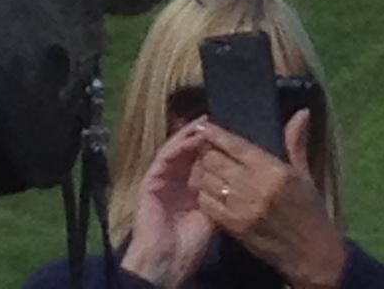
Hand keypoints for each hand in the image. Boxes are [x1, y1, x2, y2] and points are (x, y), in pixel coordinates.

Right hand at [122, 121, 215, 288]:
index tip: (226, 133)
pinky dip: (177, 146)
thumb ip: (218, 193)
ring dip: (189, 136)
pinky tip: (191, 138)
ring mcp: (161, 179)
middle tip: (213, 121)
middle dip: (200, 136)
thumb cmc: (190, 245)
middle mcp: (175, 181)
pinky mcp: (150, 180)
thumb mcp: (211, 215)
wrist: (167, 262)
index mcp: (189, 189)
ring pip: (175, 150)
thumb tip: (233, 172)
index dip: (211, 146)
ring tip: (203, 124)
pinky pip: (164, 158)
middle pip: (187, 152)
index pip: (200, 161)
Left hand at [189, 111, 347, 288]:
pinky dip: (204, 193)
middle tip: (204, 148)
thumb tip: (301, 112)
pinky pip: (208, 203)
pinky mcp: (234, 228)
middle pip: (215, 160)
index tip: (204, 124)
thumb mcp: (304, 175)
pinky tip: (207, 189)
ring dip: (202, 171)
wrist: (312, 255)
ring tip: (202, 166)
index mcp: (273, 170)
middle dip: (206, 151)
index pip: (236, 146)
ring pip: (207, 180)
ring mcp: (242, 208)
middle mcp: (254, 187)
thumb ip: (295, 142)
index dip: (216, 133)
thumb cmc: (310, 211)